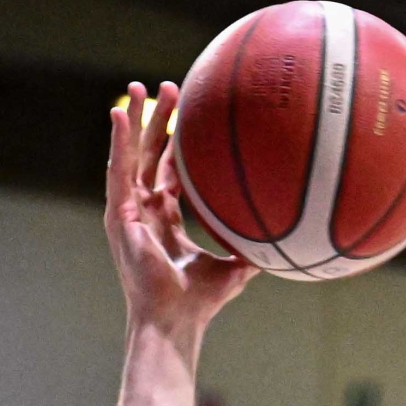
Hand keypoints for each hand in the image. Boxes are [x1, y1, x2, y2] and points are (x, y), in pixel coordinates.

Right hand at [106, 80, 257, 342]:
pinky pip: (116, 170)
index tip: (192, 115)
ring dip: (135, 120)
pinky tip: (120, 113)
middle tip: (171, 87)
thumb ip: (253, 248)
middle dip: (158, 120)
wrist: (176, 319)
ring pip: (130, 155)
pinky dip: (117, 141)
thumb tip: (289, 239)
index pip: (169, 173)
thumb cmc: (202, 301)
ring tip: (138, 86)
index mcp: (166, 220)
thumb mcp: (236, 267)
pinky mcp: (117, 216)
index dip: (178, 144)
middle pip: (149, 155)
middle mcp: (144, 211)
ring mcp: (128, 212)